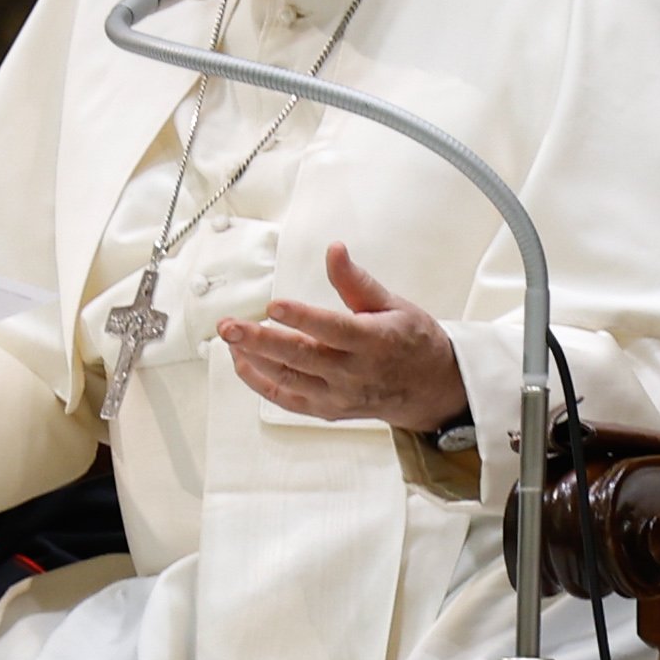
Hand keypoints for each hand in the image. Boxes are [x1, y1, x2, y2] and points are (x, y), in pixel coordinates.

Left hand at [218, 243, 467, 430]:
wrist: (430, 390)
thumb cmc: (411, 341)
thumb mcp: (393, 304)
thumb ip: (356, 281)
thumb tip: (334, 250)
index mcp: (374, 342)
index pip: (333, 330)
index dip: (302, 318)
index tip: (274, 305)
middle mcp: (354, 374)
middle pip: (301, 358)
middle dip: (261, 340)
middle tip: (230, 326)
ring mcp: (338, 396)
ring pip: (288, 380)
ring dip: (253, 359)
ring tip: (230, 337)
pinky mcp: (327, 410)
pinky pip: (286, 399)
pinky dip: (260, 382)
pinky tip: (241, 361)